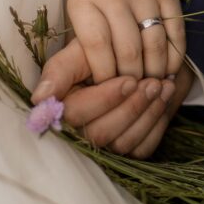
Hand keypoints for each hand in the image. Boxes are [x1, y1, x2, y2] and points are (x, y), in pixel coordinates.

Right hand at [33, 38, 193, 158]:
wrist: (136, 57)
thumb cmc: (104, 51)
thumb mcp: (81, 52)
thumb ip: (60, 70)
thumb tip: (38, 99)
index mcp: (62, 109)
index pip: (76, 114)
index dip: (105, 99)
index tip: (130, 80)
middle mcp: (78, 133)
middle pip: (99, 134)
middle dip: (130, 108)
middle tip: (153, 82)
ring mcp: (103, 146)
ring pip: (122, 144)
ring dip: (147, 114)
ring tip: (164, 86)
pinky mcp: (127, 153)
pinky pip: (142, 149)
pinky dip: (156, 124)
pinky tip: (165, 99)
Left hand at [66, 0, 185, 83]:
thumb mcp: (77, 0)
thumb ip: (84, 38)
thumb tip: (88, 83)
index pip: (96, 49)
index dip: (104, 78)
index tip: (107, 90)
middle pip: (128, 52)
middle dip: (132, 81)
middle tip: (133, 94)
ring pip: (154, 45)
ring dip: (154, 73)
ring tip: (151, 86)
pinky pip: (175, 31)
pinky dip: (173, 56)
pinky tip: (168, 68)